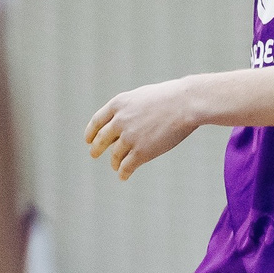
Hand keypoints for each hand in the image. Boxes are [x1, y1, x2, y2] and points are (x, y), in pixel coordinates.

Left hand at [86, 78, 208, 178]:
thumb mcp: (142, 96)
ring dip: (114, 162)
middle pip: (101, 139)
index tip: (88, 139)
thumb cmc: (170, 97)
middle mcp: (120, 121)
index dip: (91, 132)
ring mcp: (129, 137)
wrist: (185, 104)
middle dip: (96, 148)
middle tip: (94, 154)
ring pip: (115, 155)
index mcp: (118, 104)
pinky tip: (124, 176)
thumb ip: (130, 108)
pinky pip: (127, 167)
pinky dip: (123, 173)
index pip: (97, 121)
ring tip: (116, 166)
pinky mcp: (141, 152)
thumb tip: (124, 122)